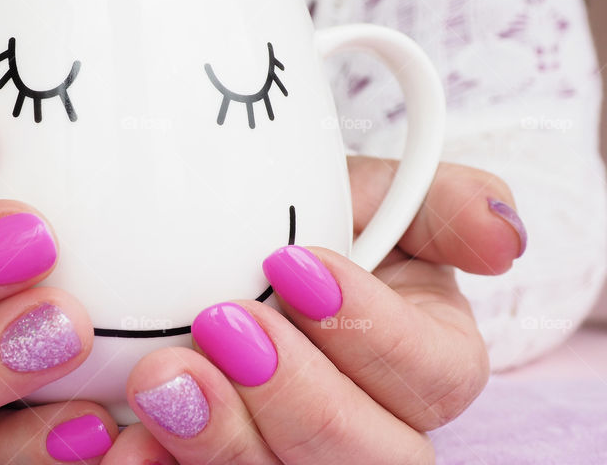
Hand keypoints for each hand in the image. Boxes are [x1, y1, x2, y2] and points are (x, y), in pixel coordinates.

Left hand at [113, 158, 522, 463]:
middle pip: (373, 460)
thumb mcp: (368, 196)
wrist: (225, 252)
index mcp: (427, 366)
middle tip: (221, 326)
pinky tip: (131, 441)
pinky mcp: (235, 464)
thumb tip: (502, 239)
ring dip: (226, 445)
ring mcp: (299, 460)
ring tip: (161, 380)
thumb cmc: (312, 227)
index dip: (370, 331)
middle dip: (298, 399)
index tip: (291, 264)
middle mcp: (376, 432)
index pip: (434, 377)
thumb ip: (438, 204)